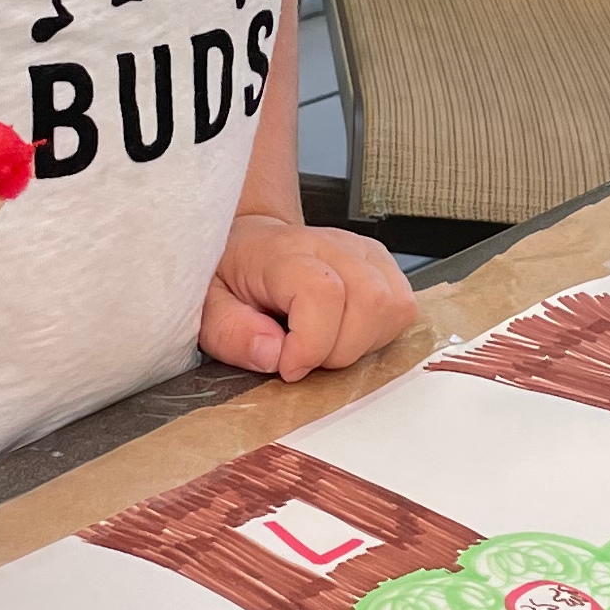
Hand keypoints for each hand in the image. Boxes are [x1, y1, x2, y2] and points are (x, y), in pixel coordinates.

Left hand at [200, 210, 415, 383]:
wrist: (249, 245)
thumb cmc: (230, 276)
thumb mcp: (207, 309)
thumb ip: (232, 334)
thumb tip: (273, 354)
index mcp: (282, 251)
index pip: (323, 292)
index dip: (311, 344)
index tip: (288, 365)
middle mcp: (331, 244)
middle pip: (370, 302)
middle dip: (339, 351)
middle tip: (305, 356)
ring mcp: (363, 252)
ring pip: (393, 307)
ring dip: (361, 344)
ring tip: (325, 344)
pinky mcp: (383, 265)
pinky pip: (402, 309)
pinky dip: (378, 335)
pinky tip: (346, 333)